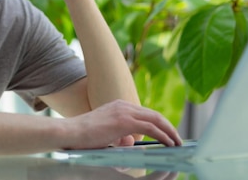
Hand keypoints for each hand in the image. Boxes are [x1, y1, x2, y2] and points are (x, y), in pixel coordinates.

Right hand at [61, 100, 181, 149]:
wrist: (69, 133)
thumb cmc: (83, 137)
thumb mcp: (106, 135)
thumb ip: (120, 137)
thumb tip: (132, 141)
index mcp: (119, 106)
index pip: (145, 113)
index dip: (159, 123)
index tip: (168, 134)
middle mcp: (123, 105)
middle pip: (154, 114)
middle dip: (169, 127)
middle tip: (178, 139)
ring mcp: (124, 111)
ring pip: (156, 119)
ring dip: (170, 131)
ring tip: (178, 143)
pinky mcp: (124, 121)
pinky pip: (151, 128)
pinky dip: (163, 136)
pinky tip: (169, 144)